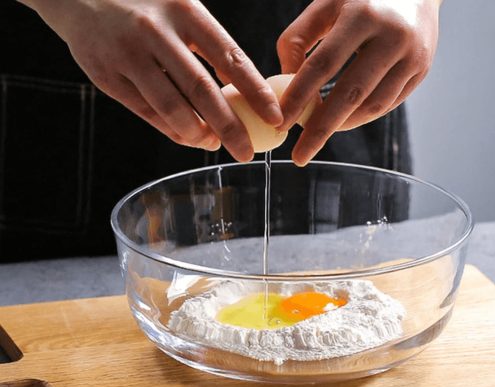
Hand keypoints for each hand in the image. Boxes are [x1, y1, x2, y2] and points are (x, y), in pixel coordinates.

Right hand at [22, 0, 282, 160]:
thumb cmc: (145, 5)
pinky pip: (148, 114)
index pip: (230, 57)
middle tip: (245, 153)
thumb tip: (241, 93)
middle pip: (201, 91)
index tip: (276, 117)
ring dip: (197, 135)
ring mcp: (128, 56)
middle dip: (229, 128)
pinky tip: (187, 137)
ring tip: (213, 144)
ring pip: (172, 109)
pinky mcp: (107, 77)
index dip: (256, 92)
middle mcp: (156, 32)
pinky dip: (171, 130)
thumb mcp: (180, 9)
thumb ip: (209, 46)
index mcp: (184, 10)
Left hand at [277, 0, 439, 165]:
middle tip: (299, 155)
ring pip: (372, 105)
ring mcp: (412, 55)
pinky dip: (361, 117)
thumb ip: (298, 39)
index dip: (300, 97)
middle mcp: (393, 35)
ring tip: (318, 134)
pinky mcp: (422, 70)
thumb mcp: (326, 4)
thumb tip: (286, 83)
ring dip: (341, 125)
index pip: (323, 65)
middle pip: (350, 94)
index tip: (282, 123)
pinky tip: (342, 120)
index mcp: (362, 14)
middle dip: (320, 129)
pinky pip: (386, 104)